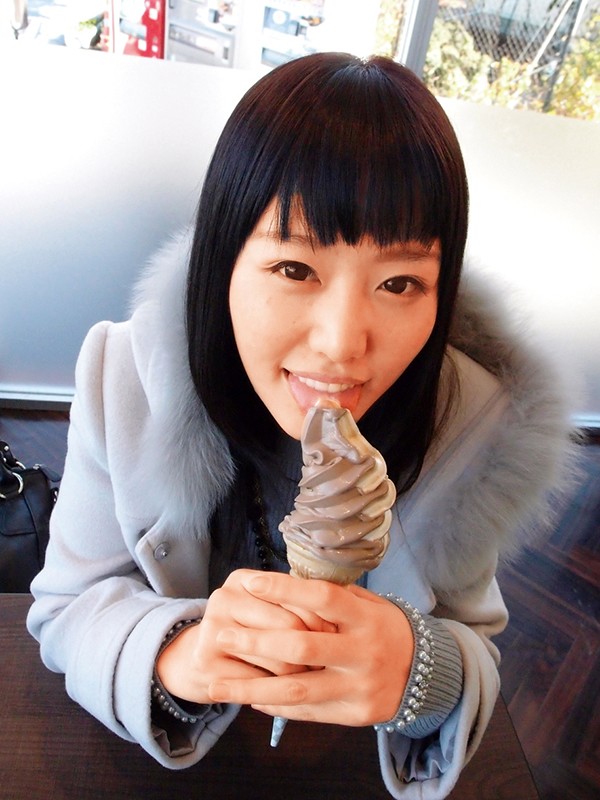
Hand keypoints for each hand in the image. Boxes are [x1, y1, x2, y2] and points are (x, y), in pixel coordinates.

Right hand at [156, 569, 333, 703]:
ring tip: (309, 677)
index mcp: (244, 579)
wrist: (198, 658)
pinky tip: (283, 692)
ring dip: (301, 675)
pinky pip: (260, 684)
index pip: (297, 595)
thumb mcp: (268, 611)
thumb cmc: (248, 631)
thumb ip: (297, 607)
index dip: (323, 617)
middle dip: (316, 649)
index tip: (337, 634)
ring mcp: (212, 629)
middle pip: (290, 627)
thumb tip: (336, 628)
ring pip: (279, 659)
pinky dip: (278, 693)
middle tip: (328, 661)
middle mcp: (224, 597)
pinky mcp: (206, 663)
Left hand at [207, 572, 414, 726]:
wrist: (426, 672)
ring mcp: (359, 687)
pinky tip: (248, 699)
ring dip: (252, 688)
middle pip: (303, 647)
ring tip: (216, 686)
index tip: (250, 583)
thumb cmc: (383, 627)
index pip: (321, 600)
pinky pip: (307, 712)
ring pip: (298, 690)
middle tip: (221, 634)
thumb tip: (281, 584)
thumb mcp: (366, 604)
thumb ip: (331, 597)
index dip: (285, 590)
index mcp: (365, 618)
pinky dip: (274, 705)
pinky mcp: (355, 715)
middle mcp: (363, 653)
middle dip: (257, 641)